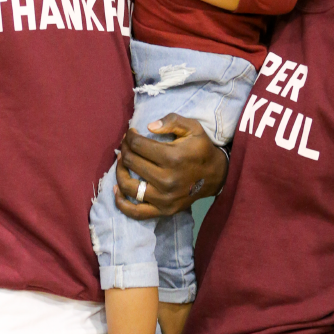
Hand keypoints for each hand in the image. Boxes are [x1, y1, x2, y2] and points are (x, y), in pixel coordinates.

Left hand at [114, 113, 228, 219]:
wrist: (216, 176)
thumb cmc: (201, 149)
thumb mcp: (193, 128)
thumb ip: (172, 121)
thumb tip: (149, 126)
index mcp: (172, 157)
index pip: (138, 145)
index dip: (129, 136)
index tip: (130, 132)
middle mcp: (166, 180)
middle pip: (131, 162)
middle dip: (124, 149)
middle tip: (126, 144)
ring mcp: (163, 198)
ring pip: (129, 186)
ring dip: (119, 170)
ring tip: (121, 161)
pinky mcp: (163, 211)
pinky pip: (135, 212)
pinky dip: (121, 203)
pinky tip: (116, 189)